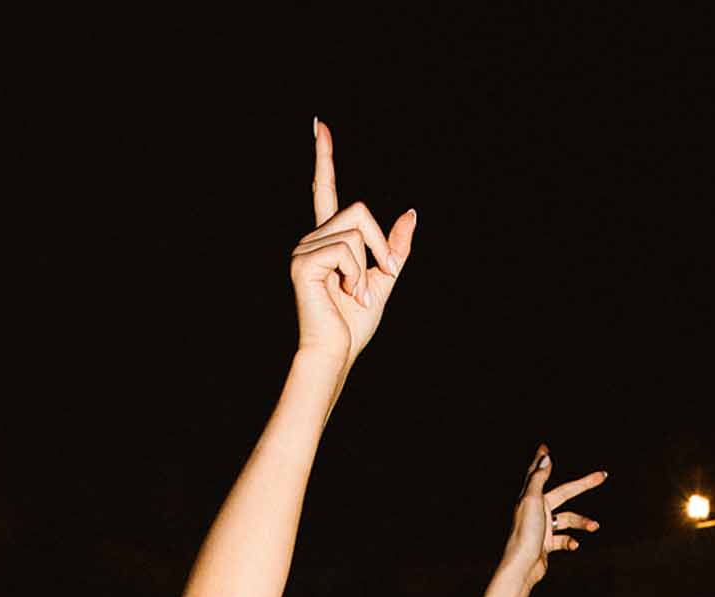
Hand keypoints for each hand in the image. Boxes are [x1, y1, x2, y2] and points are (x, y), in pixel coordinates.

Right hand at [291, 120, 414, 369]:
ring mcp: (304, 249)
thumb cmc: (353, 324)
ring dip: (368, 267)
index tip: (320, 125)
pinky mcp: (303, 262)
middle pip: (358, 210)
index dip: (323, 158)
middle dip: (379, 245)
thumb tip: (411, 212)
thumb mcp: (384, 280)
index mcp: (327, 240)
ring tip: (358, 295)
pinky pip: (346, 250)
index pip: (324, 190)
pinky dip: (357, 276)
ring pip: (355, 230)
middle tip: (379, 280)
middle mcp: (311, 239)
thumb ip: (395, 247)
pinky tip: (349, 295)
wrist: (336, 353)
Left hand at [501, 446, 604, 586]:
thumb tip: (545, 457)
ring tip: (595, 526)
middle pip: (564, 493)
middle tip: (602, 476)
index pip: (540, 474)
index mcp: (532, 498)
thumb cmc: (524, 533)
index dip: (543, 461)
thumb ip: (538, 478)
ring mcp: (542, 528)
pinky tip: (574, 545)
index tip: (545, 448)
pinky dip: (571, 541)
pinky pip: (563, 539)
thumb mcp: (532, 501)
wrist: (522, 566)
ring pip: (567, 519)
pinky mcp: (546, 545)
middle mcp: (537, 510)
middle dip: (583, 485)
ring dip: (582, 522)